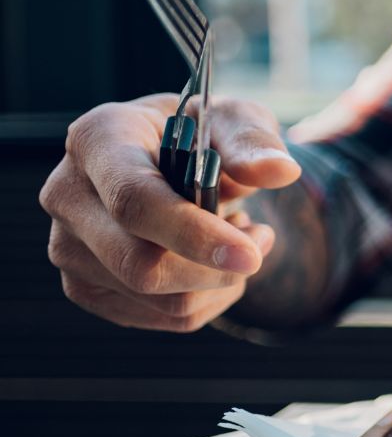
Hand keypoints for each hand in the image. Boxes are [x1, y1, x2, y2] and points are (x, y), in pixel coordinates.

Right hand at [40, 94, 301, 331]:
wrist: (172, 160)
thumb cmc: (199, 134)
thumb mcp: (232, 119)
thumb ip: (254, 141)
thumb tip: (280, 172)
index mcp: (96, 139)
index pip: (134, 202)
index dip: (193, 234)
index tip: (250, 255)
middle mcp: (66, 194)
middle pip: (140, 265)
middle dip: (217, 267)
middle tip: (262, 239)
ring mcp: (67, 247)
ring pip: (154, 298)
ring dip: (219, 282)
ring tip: (240, 241)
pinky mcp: (84, 286)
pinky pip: (159, 317)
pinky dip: (207, 298)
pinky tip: (213, 262)